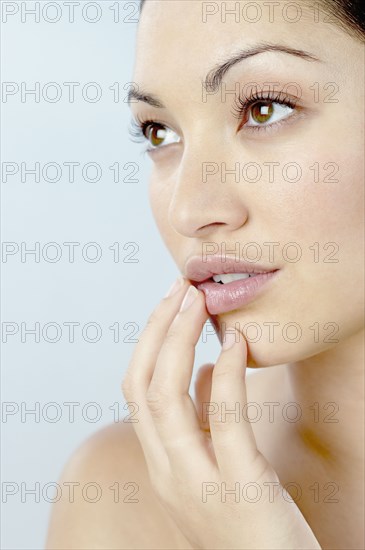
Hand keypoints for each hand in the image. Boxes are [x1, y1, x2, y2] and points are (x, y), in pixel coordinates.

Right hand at [122, 278, 320, 549]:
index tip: (170, 304)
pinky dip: (228, 375)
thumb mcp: (220, 464)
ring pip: (165, 397)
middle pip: (141, 385)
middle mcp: (167, 472)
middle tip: (180, 288)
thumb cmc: (253, 521)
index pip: (137, 390)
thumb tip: (209, 370)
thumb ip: (207, 420)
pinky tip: (237, 344)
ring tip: (197, 301)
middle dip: (157, 329)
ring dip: (179, 340)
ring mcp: (195, 483)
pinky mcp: (238, 489)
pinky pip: (224, 420)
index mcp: (162, 462)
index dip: (149, 341)